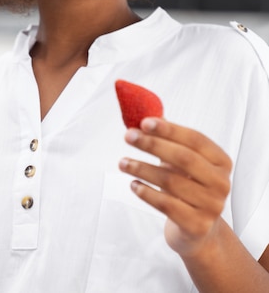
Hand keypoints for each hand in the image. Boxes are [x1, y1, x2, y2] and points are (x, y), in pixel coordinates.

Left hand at [119, 117, 231, 257]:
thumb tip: (144, 114)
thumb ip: (169, 138)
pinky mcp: (197, 225)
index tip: (144, 122)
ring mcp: (212, 206)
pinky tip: (133, 184)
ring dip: (142, 168)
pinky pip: (166, 205)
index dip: (169, 129)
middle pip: (183, 158)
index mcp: (221, 161)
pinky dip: (146, 193)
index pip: (195, 139)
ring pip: (171, 181)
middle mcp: (221, 182)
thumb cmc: (188, 185)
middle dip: (152, 144)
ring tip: (123, 162)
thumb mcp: (183, 160)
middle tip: (128, 136)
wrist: (198, 229)